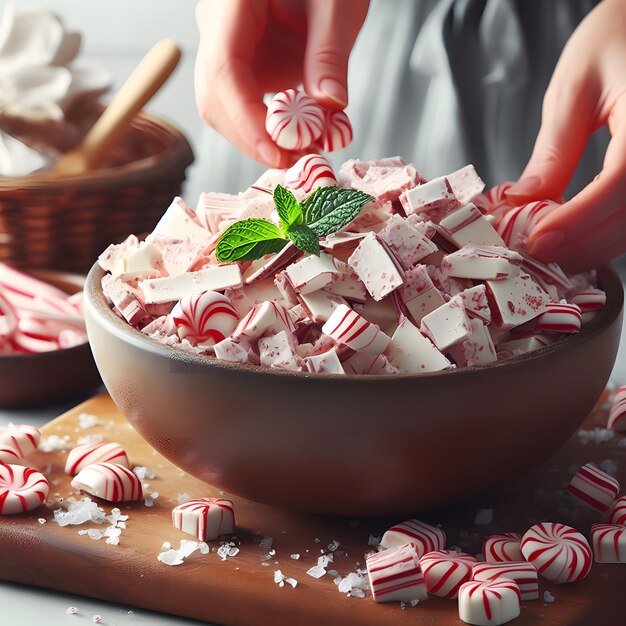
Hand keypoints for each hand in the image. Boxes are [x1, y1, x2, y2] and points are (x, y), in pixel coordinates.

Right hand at [194, 0, 368, 167]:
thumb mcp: (337, 4)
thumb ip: (330, 54)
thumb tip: (330, 107)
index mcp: (231, 3)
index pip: (223, 71)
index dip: (246, 120)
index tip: (277, 151)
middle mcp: (217, 27)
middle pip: (215, 97)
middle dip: (252, 138)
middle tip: (296, 161)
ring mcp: (224, 47)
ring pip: (222, 107)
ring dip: (257, 138)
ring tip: (301, 152)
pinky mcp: (240, 63)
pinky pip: (240, 104)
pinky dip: (264, 128)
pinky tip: (294, 139)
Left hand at [505, 0, 625, 271]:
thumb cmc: (618, 36)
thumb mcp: (574, 90)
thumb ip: (553, 153)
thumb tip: (523, 204)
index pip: (620, 184)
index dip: (577, 220)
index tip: (535, 240)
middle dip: (579, 243)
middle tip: (532, 253)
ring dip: (594, 246)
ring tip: (548, 249)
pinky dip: (609, 233)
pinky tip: (577, 235)